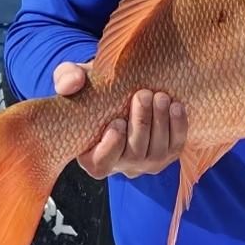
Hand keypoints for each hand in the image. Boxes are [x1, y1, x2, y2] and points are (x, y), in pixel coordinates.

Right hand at [53, 61, 187, 178]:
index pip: (101, 163)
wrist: (122, 88)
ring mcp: (146, 163)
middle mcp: (120, 165)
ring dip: (160, 123)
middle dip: (141, 124)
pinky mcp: (167, 154)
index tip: (117, 122)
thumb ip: (67, 79)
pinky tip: (176, 106)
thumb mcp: (75, 80)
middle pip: (134, 155)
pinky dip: (178, 127)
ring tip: (160, 96)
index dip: (110, 147)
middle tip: (143, 95)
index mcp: (92, 154)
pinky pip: (176, 146)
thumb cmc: (94, 89)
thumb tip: (71, 83)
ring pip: (156, 152)